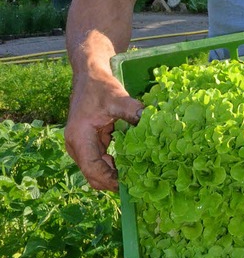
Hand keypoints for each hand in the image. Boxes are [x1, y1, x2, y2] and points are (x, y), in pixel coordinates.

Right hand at [64, 73, 143, 190]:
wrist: (89, 74)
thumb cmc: (100, 86)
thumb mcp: (117, 97)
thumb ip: (133, 111)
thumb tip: (152, 121)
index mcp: (79, 138)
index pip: (93, 169)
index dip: (111, 180)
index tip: (131, 184)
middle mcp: (76, 146)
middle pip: (93, 174)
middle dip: (113, 181)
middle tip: (137, 183)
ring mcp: (81, 145)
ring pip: (97, 168)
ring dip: (114, 172)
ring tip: (136, 174)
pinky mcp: (89, 141)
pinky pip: (100, 158)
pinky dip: (113, 162)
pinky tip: (131, 161)